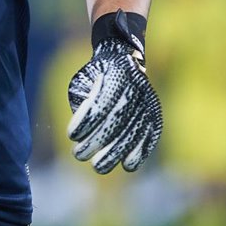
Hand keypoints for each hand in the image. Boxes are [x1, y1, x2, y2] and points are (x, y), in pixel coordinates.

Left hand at [66, 10, 162, 173]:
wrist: (124, 58)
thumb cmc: (95, 75)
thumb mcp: (83, 81)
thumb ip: (82, 103)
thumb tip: (82, 133)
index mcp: (115, 76)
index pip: (100, 104)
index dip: (86, 123)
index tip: (71, 136)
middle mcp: (134, 88)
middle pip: (116, 121)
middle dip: (96, 142)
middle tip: (78, 155)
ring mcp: (147, 101)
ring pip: (133, 131)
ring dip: (115, 153)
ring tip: (98, 167)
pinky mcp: (154, 112)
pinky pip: (151, 134)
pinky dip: (140, 151)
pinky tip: (128, 165)